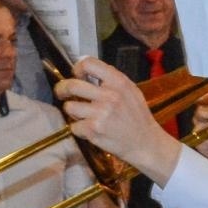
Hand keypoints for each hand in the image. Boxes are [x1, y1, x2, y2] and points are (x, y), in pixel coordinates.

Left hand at [56, 57, 182, 184]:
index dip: (77, 68)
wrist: (145, 143)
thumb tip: (86, 69)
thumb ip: (111, 79)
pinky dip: (80, 129)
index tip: (77, 75)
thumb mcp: (132, 91)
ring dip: (74, 112)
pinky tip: (92, 130)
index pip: (88, 63)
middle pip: (71, 85)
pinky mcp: (94, 129)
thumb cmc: (137, 118)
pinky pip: (74, 126)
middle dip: (62, 89)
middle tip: (63, 93)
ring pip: (69, 107)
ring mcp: (101, 113)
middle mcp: (110, 96)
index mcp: (119, 82)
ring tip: (85, 116)